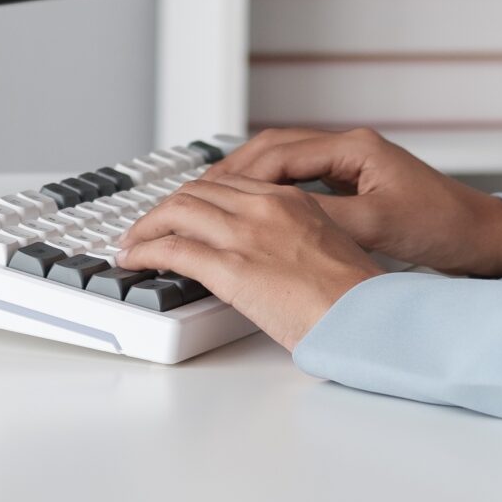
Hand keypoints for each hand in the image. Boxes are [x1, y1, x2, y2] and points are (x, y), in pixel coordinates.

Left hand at [114, 177, 384, 349]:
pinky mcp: (231, 268)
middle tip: (146, 228)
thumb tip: (270, 257)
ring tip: (132, 245)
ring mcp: (246, 235)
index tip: (180, 212)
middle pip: (197, 191)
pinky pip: (172, 249)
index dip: (195, 196)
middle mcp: (265, 207)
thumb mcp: (328, 248)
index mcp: (291, 200)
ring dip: (146, 227)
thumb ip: (293, 239)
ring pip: (177, 211)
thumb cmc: (356, 297)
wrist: (369, 317)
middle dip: (165, 208)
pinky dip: (145, 250)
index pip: (228, 183)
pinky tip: (135, 261)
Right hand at [204, 125, 501, 278]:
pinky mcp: (355, 184)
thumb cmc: (441, 227)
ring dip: (250, 178)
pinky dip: (273, 190)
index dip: (240, 174)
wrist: (479, 237)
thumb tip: (274, 217)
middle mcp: (350, 148)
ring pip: (285, 162)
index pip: (281, 152)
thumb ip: (323, 218)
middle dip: (235, 169)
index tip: (208, 192)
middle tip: (198, 193)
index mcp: (355, 148)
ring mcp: (353, 164)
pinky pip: (301, 178)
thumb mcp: (376, 226)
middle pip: (275, 148)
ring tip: (216, 200)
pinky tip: (256, 209)